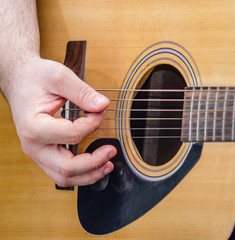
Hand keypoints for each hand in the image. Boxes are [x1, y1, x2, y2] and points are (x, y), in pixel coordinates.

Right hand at [4, 57, 115, 186]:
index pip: (72, 135)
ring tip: (108, 165)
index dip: (93, 125)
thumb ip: (82, 92)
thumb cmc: (36, 78)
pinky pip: (62, 172)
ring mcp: (38, 153)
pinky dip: (81, 172)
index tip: (101, 111)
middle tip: (112, 150)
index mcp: (34, 127)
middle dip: (94, 163)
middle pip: (67, 168)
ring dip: (89, 175)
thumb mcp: (60, 77)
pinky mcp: (44, 154)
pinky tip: (97, 165)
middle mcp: (33, 145)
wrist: (19, 80)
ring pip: (64, 177)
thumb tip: (103, 105)